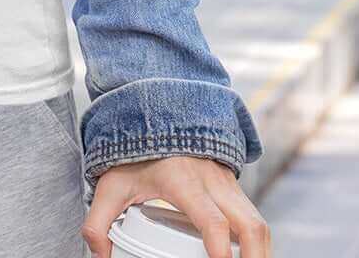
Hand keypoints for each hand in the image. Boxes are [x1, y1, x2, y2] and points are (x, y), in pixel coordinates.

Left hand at [81, 156, 270, 257]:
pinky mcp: (234, 187)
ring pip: (257, 222)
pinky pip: (254, 217)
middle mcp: (212, 181)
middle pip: (249, 225)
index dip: (219, 249)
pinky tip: (246, 257)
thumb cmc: (135, 153)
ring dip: (259, 252)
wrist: (154, 114)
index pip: (210, 219)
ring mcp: (227, 183)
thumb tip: (99, 254)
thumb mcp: (112, 184)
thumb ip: (99, 220)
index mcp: (183, 181)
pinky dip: (256, 241)